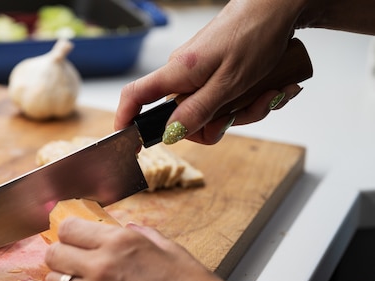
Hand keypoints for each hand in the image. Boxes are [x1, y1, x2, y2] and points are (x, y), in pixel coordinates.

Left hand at [44, 218, 230, 280]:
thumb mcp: (168, 247)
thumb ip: (140, 235)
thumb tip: (125, 228)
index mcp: (120, 241)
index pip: (68, 229)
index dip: (68, 232)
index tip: (71, 236)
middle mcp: (102, 265)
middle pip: (54, 254)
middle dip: (60, 255)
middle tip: (71, 259)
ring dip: (61, 280)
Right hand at [114, 0, 304, 143]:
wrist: (278, 6)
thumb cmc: (254, 34)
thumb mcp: (229, 83)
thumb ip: (198, 111)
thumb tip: (170, 134)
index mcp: (178, 72)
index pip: (135, 96)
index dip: (126, 120)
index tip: (130, 143)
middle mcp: (184, 73)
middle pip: (185, 116)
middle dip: (220, 123)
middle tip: (246, 112)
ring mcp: (201, 73)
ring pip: (212, 111)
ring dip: (245, 111)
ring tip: (270, 94)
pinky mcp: (217, 71)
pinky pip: (227, 100)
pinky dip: (252, 100)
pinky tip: (273, 88)